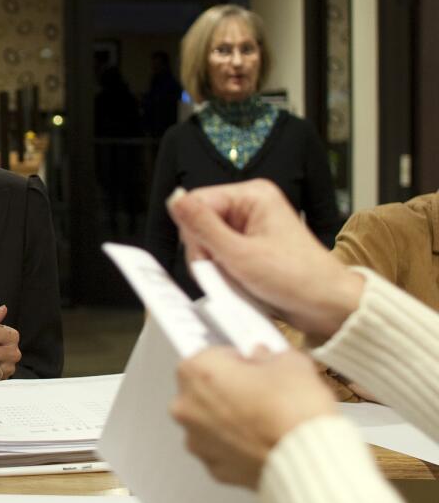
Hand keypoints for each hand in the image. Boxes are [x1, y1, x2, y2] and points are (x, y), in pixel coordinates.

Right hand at [167, 181, 363, 339]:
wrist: (327, 307)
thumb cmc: (297, 278)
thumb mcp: (240, 254)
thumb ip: (202, 226)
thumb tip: (175, 199)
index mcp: (252, 195)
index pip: (198, 202)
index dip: (194, 233)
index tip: (207, 258)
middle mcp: (251, 207)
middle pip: (200, 223)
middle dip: (206, 253)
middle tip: (225, 272)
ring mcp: (250, 228)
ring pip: (207, 243)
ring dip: (215, 266)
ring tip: (236, 280)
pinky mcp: (250, 247)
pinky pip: (220, 256)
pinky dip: (224, 273)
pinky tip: (239, 282)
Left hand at [171, 346, 336, 488]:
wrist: (307, 457)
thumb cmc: (292, 408)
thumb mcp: (290, 362)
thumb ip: (269, 355)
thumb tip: (264, 358)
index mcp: (196, 372)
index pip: (210, 355)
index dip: (236, 360)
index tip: (254, 367)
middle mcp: (186, 407)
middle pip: (204, 390)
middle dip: (230, 390)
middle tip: (263, 394)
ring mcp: (196, 441)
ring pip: (210, 423)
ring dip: (230, 420)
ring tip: (266, 421)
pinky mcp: (213, 468)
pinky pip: (222, 450)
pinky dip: (238, 446)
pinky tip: (263, 443)